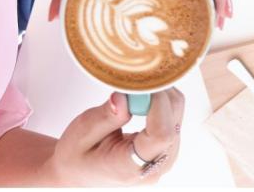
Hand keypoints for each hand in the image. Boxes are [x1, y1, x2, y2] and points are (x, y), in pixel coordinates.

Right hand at [42, 89, 183, 185]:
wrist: (78, 173)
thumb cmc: (77, 156)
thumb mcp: (82, 133)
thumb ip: (105, 116)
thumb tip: (125, 97)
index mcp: (130, 168)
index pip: (161, 134)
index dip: (158, 103)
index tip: (142, 83)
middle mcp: (154, 167)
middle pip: (173, 121)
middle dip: (159, 93)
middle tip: (136, 80)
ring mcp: (164, 159)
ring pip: (177, 114)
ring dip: (160, 96)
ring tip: (134, 93)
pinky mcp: (167, 148)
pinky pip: (174, 117)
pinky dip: (161, 102)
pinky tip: (142, 100)